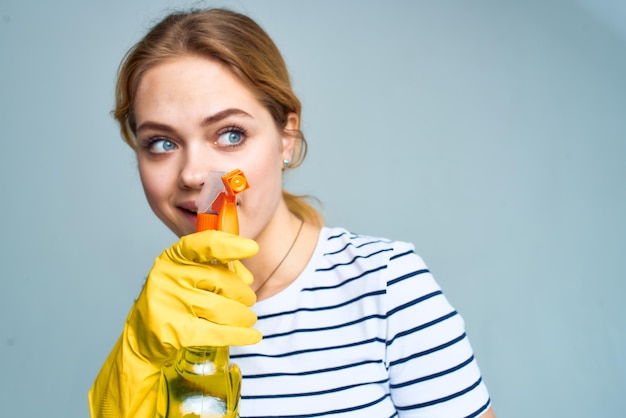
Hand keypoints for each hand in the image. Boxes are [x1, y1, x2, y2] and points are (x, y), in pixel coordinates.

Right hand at [130, 229, 261, 362]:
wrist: (144, 337)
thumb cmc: (176, 300)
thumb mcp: (191, 276)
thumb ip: (220, 269)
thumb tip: (247, 279)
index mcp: (174, 257)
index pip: (204, 244)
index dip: (230, 244)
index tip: (252, 248)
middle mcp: (169, 276)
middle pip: (221, 280)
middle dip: (242, 293)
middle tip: (249, 301)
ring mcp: (170, 303)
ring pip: (223, 308)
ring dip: (243, 315)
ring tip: (248, 318)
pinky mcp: (175, 331)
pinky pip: (218, 332)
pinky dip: (240, 335)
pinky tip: (253, 335)